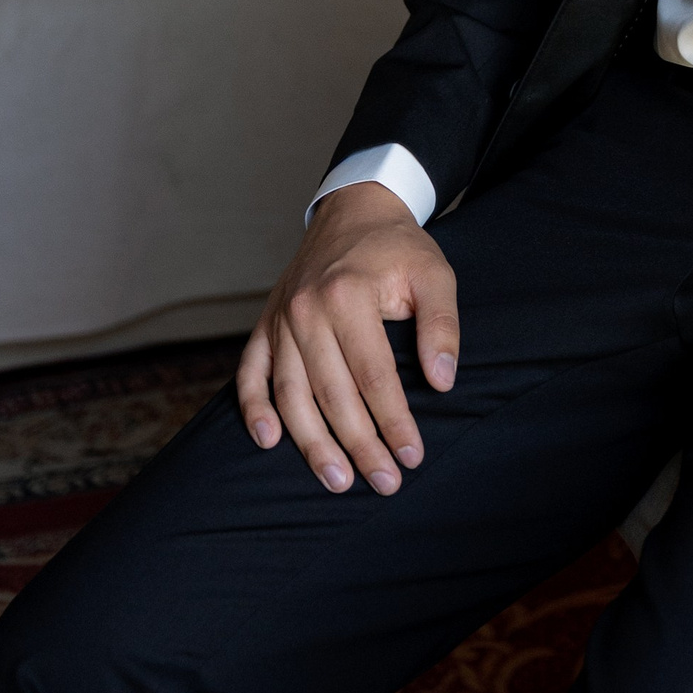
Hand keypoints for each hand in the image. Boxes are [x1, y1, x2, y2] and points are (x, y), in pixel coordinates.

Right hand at [236, 182, 459, 494]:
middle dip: (360, 445)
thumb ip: (441, 326)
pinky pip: (251, 371)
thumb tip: (441, 381)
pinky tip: (268, 440)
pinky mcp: (266, 323)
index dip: (394, 422)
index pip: (374, 376)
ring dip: (311, 443)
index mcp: (349, 294)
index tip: (413, 456)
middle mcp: (308, 309)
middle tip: (385, 483)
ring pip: (290, 394)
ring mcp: (281, 318)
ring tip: (336, 480)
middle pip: (332, 394)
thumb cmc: (397, 247)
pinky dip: (253, 407)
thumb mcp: (434, 274)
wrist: (354, 208)